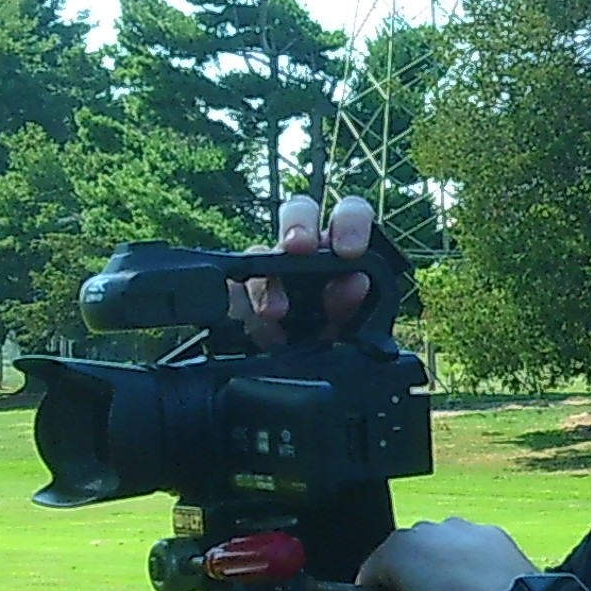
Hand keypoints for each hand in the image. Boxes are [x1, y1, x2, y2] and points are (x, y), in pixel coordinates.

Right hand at [246, 193, 376, 345]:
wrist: (307, 378)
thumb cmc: (337, 340)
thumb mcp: (356, 326)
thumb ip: (356, 302)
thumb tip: (354, 283)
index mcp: (344, 250)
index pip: (351, 214)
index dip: (350, 222)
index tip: (350, 250)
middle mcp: (307, 252)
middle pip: (300, 212)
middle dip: (299, 224)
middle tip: (300, 247)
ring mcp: (272, 271)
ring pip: (260, 252)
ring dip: (267, 280)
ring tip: (275, 313)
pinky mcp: (243, 297)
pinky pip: (234, 291)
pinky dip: (243, 307)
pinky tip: (260, 330)